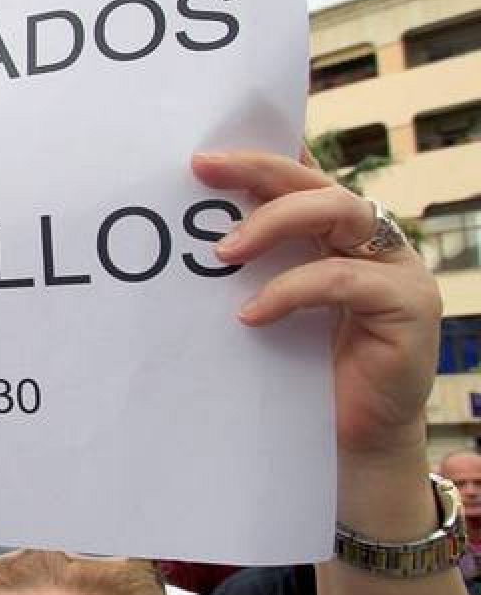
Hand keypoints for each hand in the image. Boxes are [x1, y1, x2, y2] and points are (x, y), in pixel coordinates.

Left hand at [195, 153, 439, 459]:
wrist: (347, 442)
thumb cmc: (300, 372)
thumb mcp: (264, 309)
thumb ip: (245, 269)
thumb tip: (183, 233)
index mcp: (337, 233)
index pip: (301, 177)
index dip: (259, 157)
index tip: (203, 152)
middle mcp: (371, 240)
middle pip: (317, 183)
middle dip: (258, 171)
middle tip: (202, 170)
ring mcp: (397, 269)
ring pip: (340, 211)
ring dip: (273, 223)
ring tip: (222, 253)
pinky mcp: (410, 306)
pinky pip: (344, 279)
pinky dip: (292, 291)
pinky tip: (251, 314)